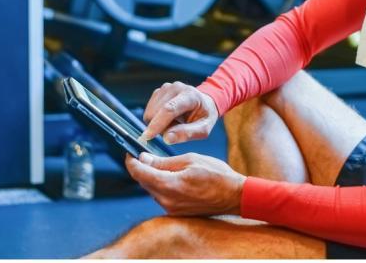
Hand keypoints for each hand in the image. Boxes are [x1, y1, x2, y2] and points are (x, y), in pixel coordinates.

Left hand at [126, 152, 244, 215]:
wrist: (234, 196)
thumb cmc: (216, 175)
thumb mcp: (190, 160)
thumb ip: (164, 161)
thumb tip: (144, 158)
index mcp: (170, 185)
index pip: (139, 173)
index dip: (132, 162)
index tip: (131, 153)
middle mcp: (167, 201)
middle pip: (143, 182)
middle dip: (142, 168)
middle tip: (147, 155)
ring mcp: (171, 209)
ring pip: (152, 189)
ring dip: (152, 177)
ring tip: (163, 165)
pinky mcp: (176, 212)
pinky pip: (161, 197)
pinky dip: (162, 185)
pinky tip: (171, 177)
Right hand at [140, 81, 218, 144]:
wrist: (203, 103)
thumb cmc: (204, 116)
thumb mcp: (203, 129)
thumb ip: (187, 134)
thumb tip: (167, 138)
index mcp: (190, 95)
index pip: (170, 109)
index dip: (158, 123)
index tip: (148, 136)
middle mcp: (176, 88)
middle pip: (157, 112)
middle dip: (161, 127)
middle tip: (175, 130)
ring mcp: (166, 88)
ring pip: (151, 112)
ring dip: (158, 124)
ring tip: (174, 123)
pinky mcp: (158, 92)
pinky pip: (149, 111)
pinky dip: (156, 119)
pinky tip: (168, 118)